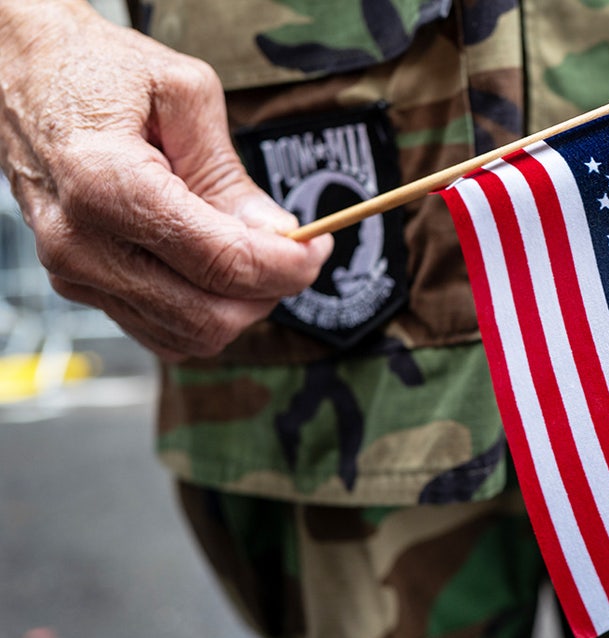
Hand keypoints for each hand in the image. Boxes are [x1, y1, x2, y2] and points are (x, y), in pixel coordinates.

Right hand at [0, 1, 331, 360]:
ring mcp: (74, 272)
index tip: (319, 244)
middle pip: (209, 315)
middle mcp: (81, 242)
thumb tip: (276, 233)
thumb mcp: (182, 93)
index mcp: (105, 184)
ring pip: (188, 335)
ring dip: (241, 306)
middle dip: (271, 290)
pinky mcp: (79, 285)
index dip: (287, 265)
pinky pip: (161, 331)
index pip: (221, 262)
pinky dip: (205, 312)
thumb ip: (230, 173)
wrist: (22, 75)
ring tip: (256, 253)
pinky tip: (218, 269)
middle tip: (297, 251)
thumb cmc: (97, 72)